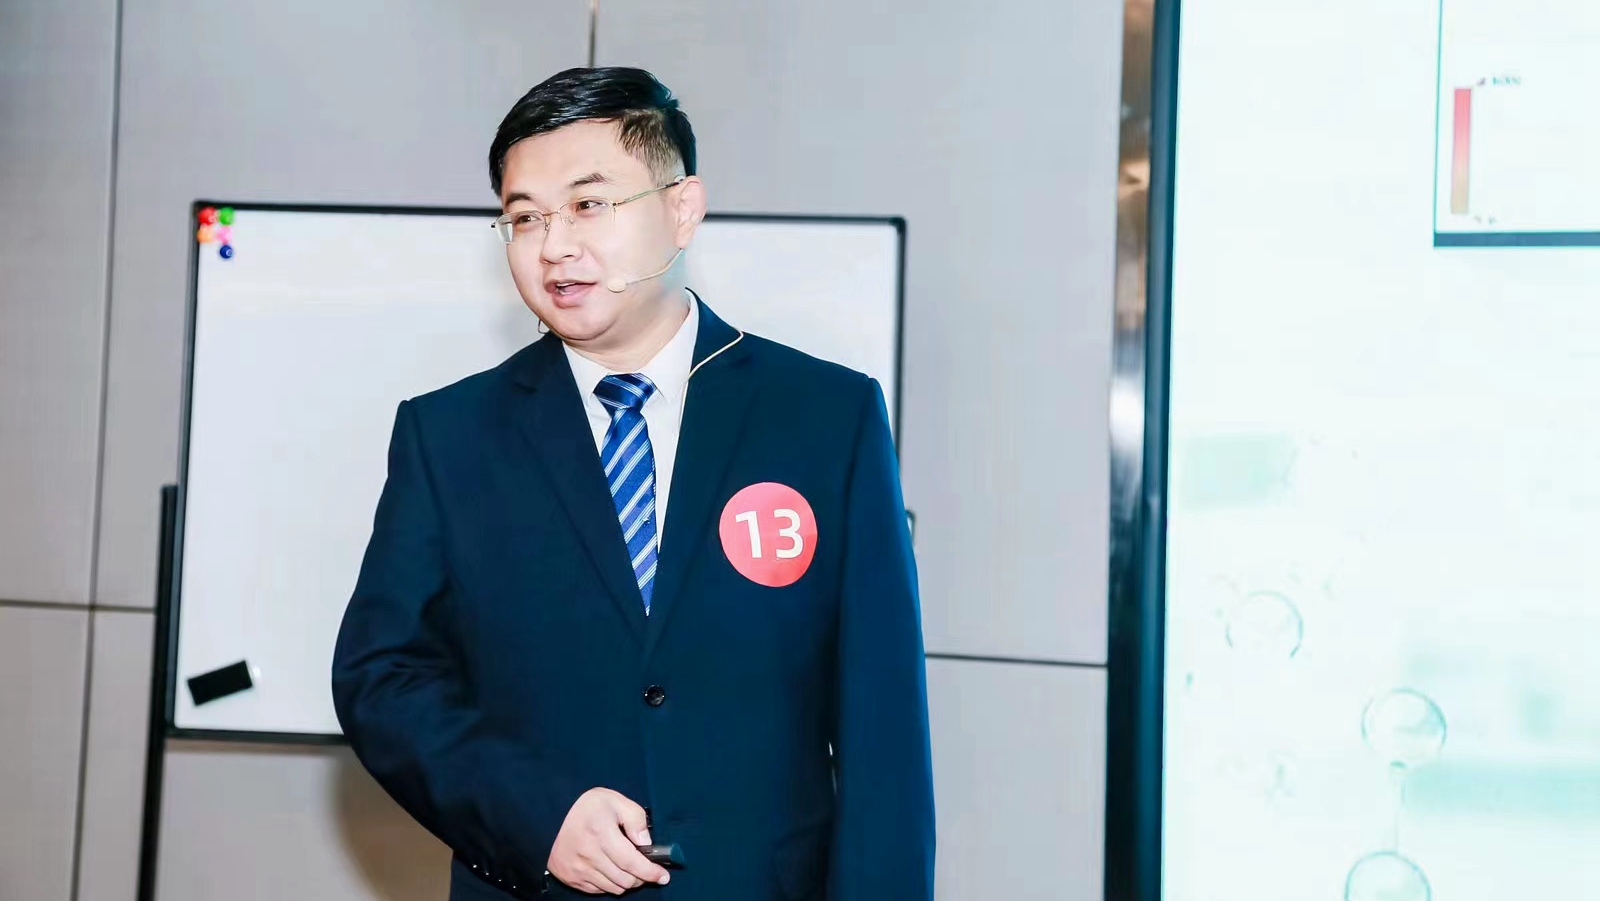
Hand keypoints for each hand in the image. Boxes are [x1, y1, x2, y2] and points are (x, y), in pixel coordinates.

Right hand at [548, 788, 669, 894]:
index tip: (663, 876)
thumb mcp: (614, 800)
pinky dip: (610, 884)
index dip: (650, 872)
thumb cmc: (585, 807)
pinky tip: (612, 870)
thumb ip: (635, 818)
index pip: (631, 862)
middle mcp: (589, 855)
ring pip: (614, 888)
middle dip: (641, 877)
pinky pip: (599, 890)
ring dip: (627, 881)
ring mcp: (579, 869)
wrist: (549, 816)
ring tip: (629, 868)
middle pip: (625, 879)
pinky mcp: (571, 878)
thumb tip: (646, 843)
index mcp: (601, 833)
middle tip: (646, 868)